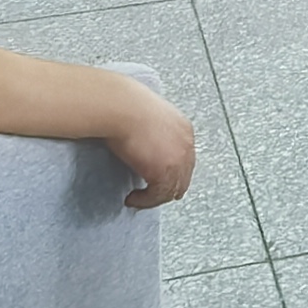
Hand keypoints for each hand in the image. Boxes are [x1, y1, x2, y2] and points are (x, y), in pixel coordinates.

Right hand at [107, 91, 198, 209]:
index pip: (184, 159)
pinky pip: (157, 196)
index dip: (171, 172)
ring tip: (138, 199)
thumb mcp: (149, 117)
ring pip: (172, 190)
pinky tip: (133, 198)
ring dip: (154, 198)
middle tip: (149, 194)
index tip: (156, 178)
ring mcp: (178, 160)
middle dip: (166, 188)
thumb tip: (145, 146)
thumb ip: (155, 132)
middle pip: (183, 177)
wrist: (120, 107)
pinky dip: (144, 201)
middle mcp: (186, 146)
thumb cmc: (126, 106)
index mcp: (184, 129)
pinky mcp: (164, 173)